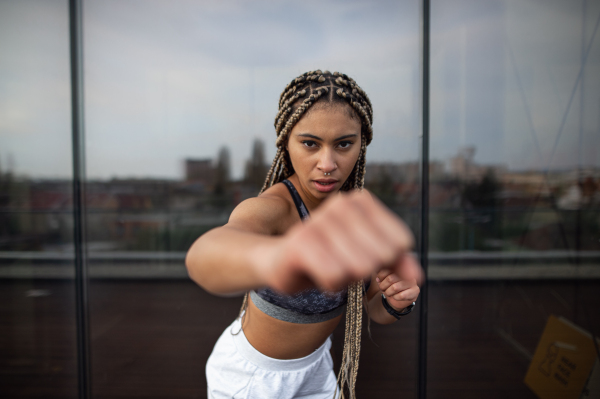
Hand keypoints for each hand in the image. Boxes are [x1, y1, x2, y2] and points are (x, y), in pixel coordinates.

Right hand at [258, 190, 421, 293]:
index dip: (387, 262)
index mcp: (361, 200)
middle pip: (381, 257)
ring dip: (345, 279)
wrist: (279, 261)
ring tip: (327, 266)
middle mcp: (341, 203)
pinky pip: (335, 277)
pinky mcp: (301, 242)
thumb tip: (418, 278)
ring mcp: (320, 220)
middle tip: (341, 262)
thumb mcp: (367, 255)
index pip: (400, 243)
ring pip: (359, 269)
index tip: (362, 256)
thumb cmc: (327, 257)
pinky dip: (328, 285)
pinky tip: (315, 272)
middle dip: (363, 271)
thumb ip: (397, 262)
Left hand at [376, 256, 420, 310]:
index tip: (378, 280)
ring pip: (395, 287)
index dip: (381, 276)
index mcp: (399, 264)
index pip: (387, 268)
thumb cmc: (390, 286)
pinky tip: (396, 296)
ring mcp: (413, 280)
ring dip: (389, 292)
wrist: (398, 298)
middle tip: (382, 288)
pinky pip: (402, 295)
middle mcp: (408, 271)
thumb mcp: (383, 279)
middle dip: (383, 286)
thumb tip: (378, 278)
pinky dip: (395, 297)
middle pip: (390, 278)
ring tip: (388, 293)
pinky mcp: (416, 290)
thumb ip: (380, 276)